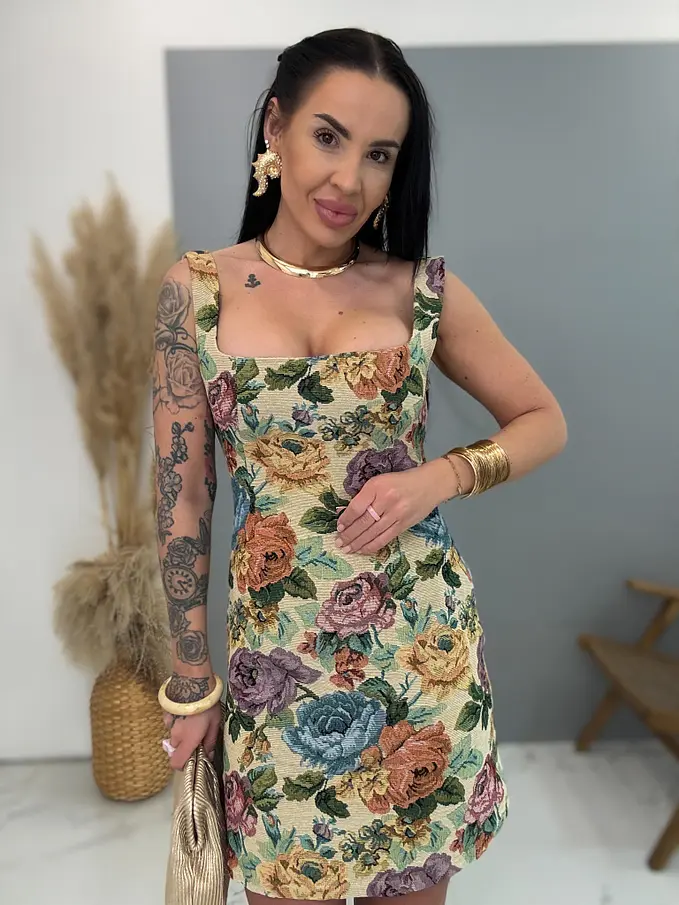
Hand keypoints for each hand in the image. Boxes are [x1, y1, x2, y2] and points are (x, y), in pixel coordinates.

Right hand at [162, 704, 221, 770]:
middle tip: (197, 734)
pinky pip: (170, 722)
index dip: (182, 765)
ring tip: (192, 719)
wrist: (192, 681)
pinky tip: (185, 711)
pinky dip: (176, 721)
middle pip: (176, 748)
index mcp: (188, 740)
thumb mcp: (215, 723)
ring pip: (173, 734)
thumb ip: (210, 741)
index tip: (192, 759)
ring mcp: (168, 723)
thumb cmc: (207, 704)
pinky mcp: (165, 713)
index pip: (176, 763)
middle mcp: (175, 735)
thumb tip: (208, 756)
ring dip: (181, 732)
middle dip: (185, 744)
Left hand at [335, 461, 449, 554]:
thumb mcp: (380, 481)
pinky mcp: (404, 525)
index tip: (338, 527)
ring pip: (373, 533)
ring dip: (357, 543)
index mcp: (377, 486)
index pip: (357, 507)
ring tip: (347, 549)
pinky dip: (372, 546)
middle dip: (349, 535)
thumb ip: (366, 496)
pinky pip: (385, 538)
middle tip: (338, 543)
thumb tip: (348, 515)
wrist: (429, 484)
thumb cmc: (401, 481)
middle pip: (363, 522)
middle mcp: (386, 500)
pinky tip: (362, 550)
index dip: (345, 519)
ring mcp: (396, 514)